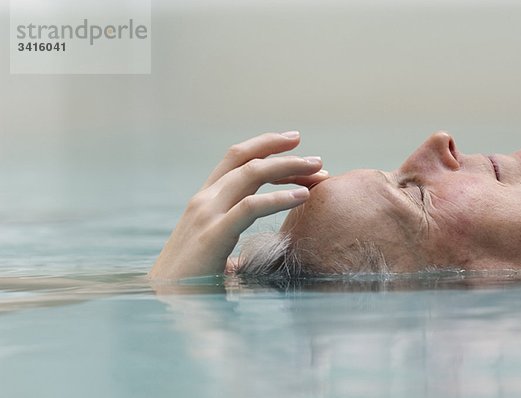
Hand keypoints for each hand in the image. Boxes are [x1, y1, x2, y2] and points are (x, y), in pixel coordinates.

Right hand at [148, 131, 326, 279]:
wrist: (166, 306)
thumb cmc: (193, 281)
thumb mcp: (216, 247)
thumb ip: (235, 234)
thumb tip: (267, 245)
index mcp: (205, 201)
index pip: (236, 160)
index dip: (265, 146)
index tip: (294, 144)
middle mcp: (204, 200)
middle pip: (246, 160)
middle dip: (283, 153)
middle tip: (316, 158)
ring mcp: (206, 214)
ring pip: (251, 174)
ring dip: (287, 167)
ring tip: (317, 170)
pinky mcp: (212, 235)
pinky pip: (250, 207)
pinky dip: (279, 198)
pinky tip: (303, 197)